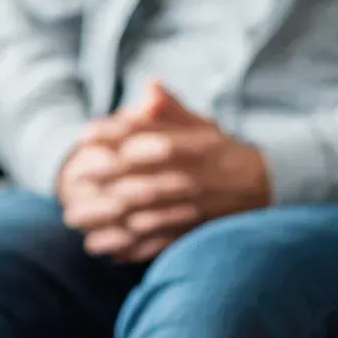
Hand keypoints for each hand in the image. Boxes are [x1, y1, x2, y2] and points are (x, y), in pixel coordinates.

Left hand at [60, 82, 271, 261]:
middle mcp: (189, 176)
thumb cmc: (220, 152)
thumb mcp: (201, 125)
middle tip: (71, 183)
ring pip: (146, 214)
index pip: (147, 136)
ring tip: (76, 221)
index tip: (84, 135)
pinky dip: (133, 249)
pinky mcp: (194, 230)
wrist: (266, 186)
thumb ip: (171, 110)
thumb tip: (149, 86)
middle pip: (141, 177)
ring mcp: (192, 206)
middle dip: (104, 181)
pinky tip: (106, 251)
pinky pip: (160, 242)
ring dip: (110, 220)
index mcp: (189, 146)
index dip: (114, 135)